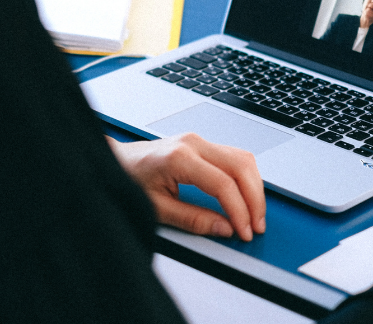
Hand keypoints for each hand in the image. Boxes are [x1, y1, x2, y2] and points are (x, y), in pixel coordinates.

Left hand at [107, 133, 265, 241]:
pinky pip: (234, 157)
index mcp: (179, 158)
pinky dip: (245, 178)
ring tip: (254, 215)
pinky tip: (246, 197)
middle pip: (241, 167)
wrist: (116, 160)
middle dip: (254, 199)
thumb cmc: (130, 179)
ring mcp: (198, 140)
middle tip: (256, 226)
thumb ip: (193, 219)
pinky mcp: (201, 144)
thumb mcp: (157, 207)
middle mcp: (193, 143)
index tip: (244, 231)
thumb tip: (224, 228)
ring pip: (243, 159)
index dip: (239, 211)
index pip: (223, 184)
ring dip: (254, 187)